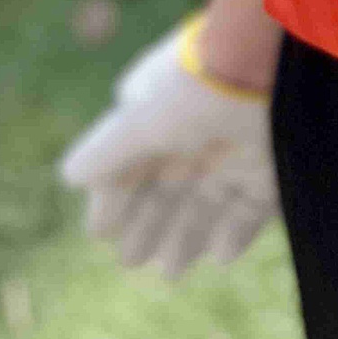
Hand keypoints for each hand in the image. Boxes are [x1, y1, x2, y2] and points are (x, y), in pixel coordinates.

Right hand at [58, 18, 276, 277]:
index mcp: (163, 119)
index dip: (115, 201)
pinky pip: (251, 207)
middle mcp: (198, 137)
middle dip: (148, 226)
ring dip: (187, 238)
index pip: (133, 167)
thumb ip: (106, 151)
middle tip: (130, 261)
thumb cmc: (192, 90)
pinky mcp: (268, 168)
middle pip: (169, 192)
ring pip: (207, 205)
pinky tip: (220, 256)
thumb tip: (69, 176)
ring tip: (170, 273)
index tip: (99, 234)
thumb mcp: (138, 122)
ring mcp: (235, 152)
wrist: (259, 65)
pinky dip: (237, 232)